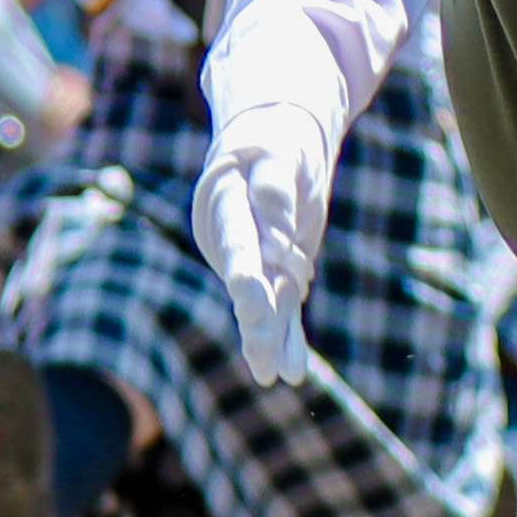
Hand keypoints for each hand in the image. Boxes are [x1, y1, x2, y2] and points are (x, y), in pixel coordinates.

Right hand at [189, 127, 329, 388]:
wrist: (273, 144)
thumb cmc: (276, 142)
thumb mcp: (280, 152)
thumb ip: (276, 190)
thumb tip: (275, 238)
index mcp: (224, 202)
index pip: (236, 238)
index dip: (244, 264)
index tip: (252, 290)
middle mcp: (232, 238)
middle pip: (245, 280)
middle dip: (256, 317)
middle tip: (264, 350)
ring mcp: (251, 259)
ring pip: (262, 303)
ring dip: (269, 339)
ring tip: (274, 375)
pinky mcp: (273, 274)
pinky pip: (281, 310)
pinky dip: (288, 339)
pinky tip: (291, 371)